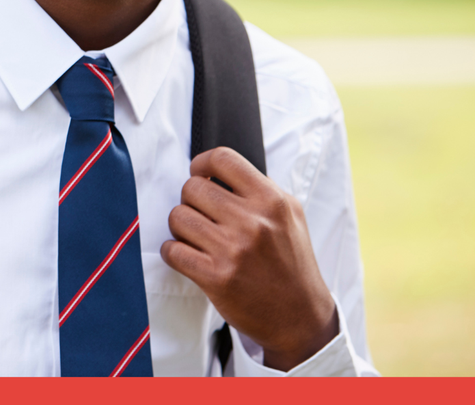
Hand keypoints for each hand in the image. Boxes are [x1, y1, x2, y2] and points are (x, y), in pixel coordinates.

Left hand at [160, 147, 338, 371]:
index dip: (201, 164)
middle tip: (201, 214)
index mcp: (272, 200)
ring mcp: (233, 250)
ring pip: (178, 217)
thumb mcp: (290, 216)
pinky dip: (173, 252)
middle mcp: (253, 222)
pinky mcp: (216, 277)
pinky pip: (173, 251)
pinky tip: (187, 255)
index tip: (199, 174)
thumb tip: (215, 170)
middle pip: (192, 188)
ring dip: (180, 227)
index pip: (222, 158)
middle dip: (190, 200)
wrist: (301, 316)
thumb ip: (258, 189)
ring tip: (195, 236)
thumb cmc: (291, 263)